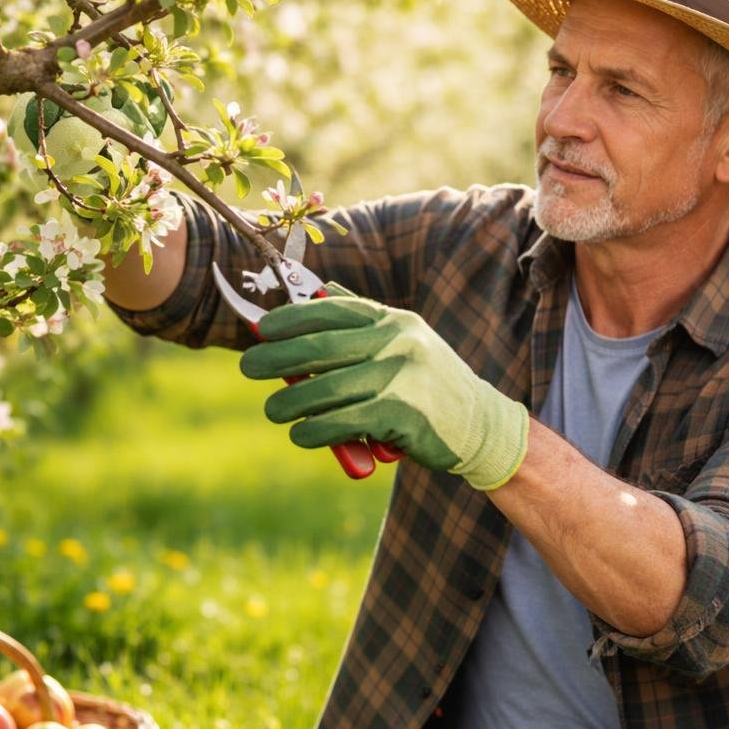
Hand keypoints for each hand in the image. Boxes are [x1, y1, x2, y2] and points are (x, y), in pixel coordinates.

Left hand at [239, 281, 529, 489]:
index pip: (330, 310)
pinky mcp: (399, 415)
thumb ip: (362, 318)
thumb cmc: (429, 385)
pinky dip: (314, 431)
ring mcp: (399, 378)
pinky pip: (341, 422)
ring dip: (289, 402)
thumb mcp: (404, 341)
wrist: (480, 426)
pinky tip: (300, 435)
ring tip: (273, 410)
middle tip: (249, 366)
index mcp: (392, 321)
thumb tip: (316, 293)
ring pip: (325, 389)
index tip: (261, 329)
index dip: (290, 318)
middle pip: (319, 347)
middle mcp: (396, 342)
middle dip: (276, 356)